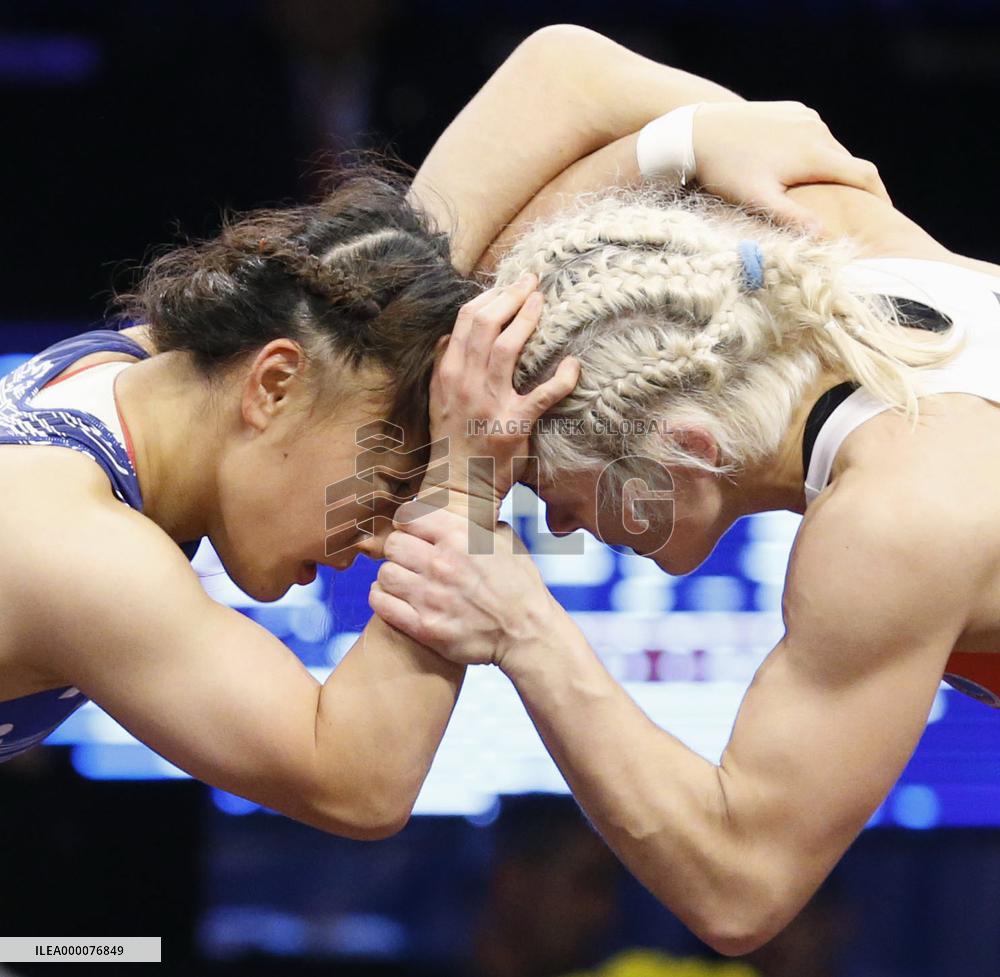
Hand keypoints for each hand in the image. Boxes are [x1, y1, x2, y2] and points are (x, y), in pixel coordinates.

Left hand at [368, 504, 562, 668]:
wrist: (527, 633)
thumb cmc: (520, 585)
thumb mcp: (506, 541)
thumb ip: (477, 523)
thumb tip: (461, 507)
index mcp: (460, 536)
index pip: (408, 516)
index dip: (408, 525)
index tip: (413, 534)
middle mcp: (442, 563)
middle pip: (392, 544)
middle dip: (398, 550)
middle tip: (408, 560)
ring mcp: (431, 597)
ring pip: (384, 574)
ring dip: (392, 577)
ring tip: (404, 581)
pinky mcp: (424, 626)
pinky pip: (381, 604)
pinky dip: (383, 599)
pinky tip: (395, 599)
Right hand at [423, 275, 578, 518]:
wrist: (458, 484)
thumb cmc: (453, 439)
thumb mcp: (438, 399)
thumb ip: (443, 366)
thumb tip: (449, 335)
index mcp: (448, 372)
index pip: (466, 319)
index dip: (491, 295)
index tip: (510, 284)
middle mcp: (465, 383)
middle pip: (485, 324)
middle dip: (511, 296)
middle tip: (532, 282)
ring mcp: (489, 403)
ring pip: (507, 348)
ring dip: (528, 320)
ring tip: (542, 302)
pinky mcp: (513, 425)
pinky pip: (542, 394)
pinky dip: (562, 377)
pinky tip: (573, 363)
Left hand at [693, 100, 889, 231]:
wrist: (697, 129)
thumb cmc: (725, 169)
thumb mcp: (757, 199)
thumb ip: (792, 218)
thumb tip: (826, 236)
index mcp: (816, 153)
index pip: (864, 176)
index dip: (879, 198)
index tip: (885, 217)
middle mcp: (818, 130)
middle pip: (846, 164)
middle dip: (850, 189)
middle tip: (849, 214)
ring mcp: (805, 116)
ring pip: (829, 149)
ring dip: (828, 171)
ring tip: (819, 196)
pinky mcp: (792, 109)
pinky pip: (812, 135)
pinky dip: (812, 154)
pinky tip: (795, 170)